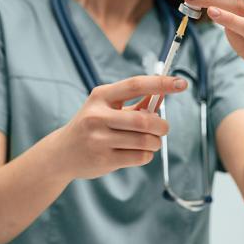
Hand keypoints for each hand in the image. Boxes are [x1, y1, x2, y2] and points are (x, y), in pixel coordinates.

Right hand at [56, 75, 187, 178]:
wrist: (62, 153)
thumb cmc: (92, 126)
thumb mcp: (107, 107)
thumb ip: (135, 103)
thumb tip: (163, 95)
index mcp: (100, 96)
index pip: (135, 85)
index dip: (161, 84)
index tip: (181, 83)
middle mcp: (97, 116)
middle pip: (144, 121)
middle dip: (162, 126)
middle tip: (163, 128)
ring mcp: (99, 139)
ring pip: (145, 141)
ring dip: (155, 142)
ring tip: (150, 141)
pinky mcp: (104, 159)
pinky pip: (140, 157)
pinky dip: (147, 154)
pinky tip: (138, 152)